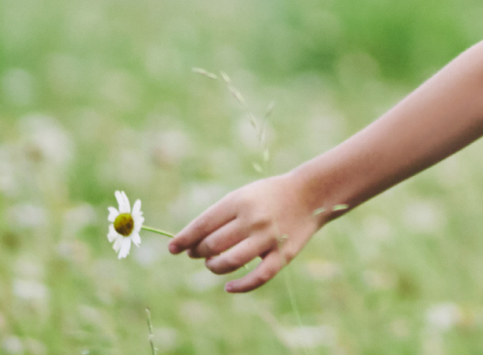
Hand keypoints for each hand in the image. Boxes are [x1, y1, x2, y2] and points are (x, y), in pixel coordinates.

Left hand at [167, 173, 330, 292]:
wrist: (310, 194)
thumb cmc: (268, 196)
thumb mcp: (242, 196)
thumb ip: (219, 216)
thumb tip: (191, 242)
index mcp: (239, 201)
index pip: (204, 224)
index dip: (185, 238)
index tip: (173, 248)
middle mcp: (252, 219)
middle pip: (214, 244)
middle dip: (199, 252)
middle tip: (197, 254)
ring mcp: (269, 237)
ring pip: (231, 261)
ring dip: (215, 267)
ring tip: (212, 264)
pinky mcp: (283, 254)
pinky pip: (259, 277)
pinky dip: (241, 286)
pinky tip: (228, 287)